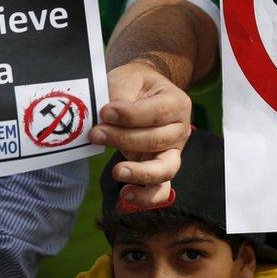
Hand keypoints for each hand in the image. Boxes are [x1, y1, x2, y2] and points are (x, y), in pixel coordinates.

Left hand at [91, 62, 191, 205]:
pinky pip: (161, 190)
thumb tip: (103, 119)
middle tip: (96, 133)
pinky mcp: (160, 169)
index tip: (104, 112)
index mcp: (177, 103)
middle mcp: (180, 130)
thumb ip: (119, 99)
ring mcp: (173, 152)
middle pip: (156, 141)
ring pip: (165, 169)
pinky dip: (146, 197)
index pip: (157, 113)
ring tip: (117, 172)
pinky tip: (125, 196)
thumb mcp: (127, 80)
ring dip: (139, 172)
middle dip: (123, 139)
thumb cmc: (133, 85)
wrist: (141, 92)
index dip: (130, 115)